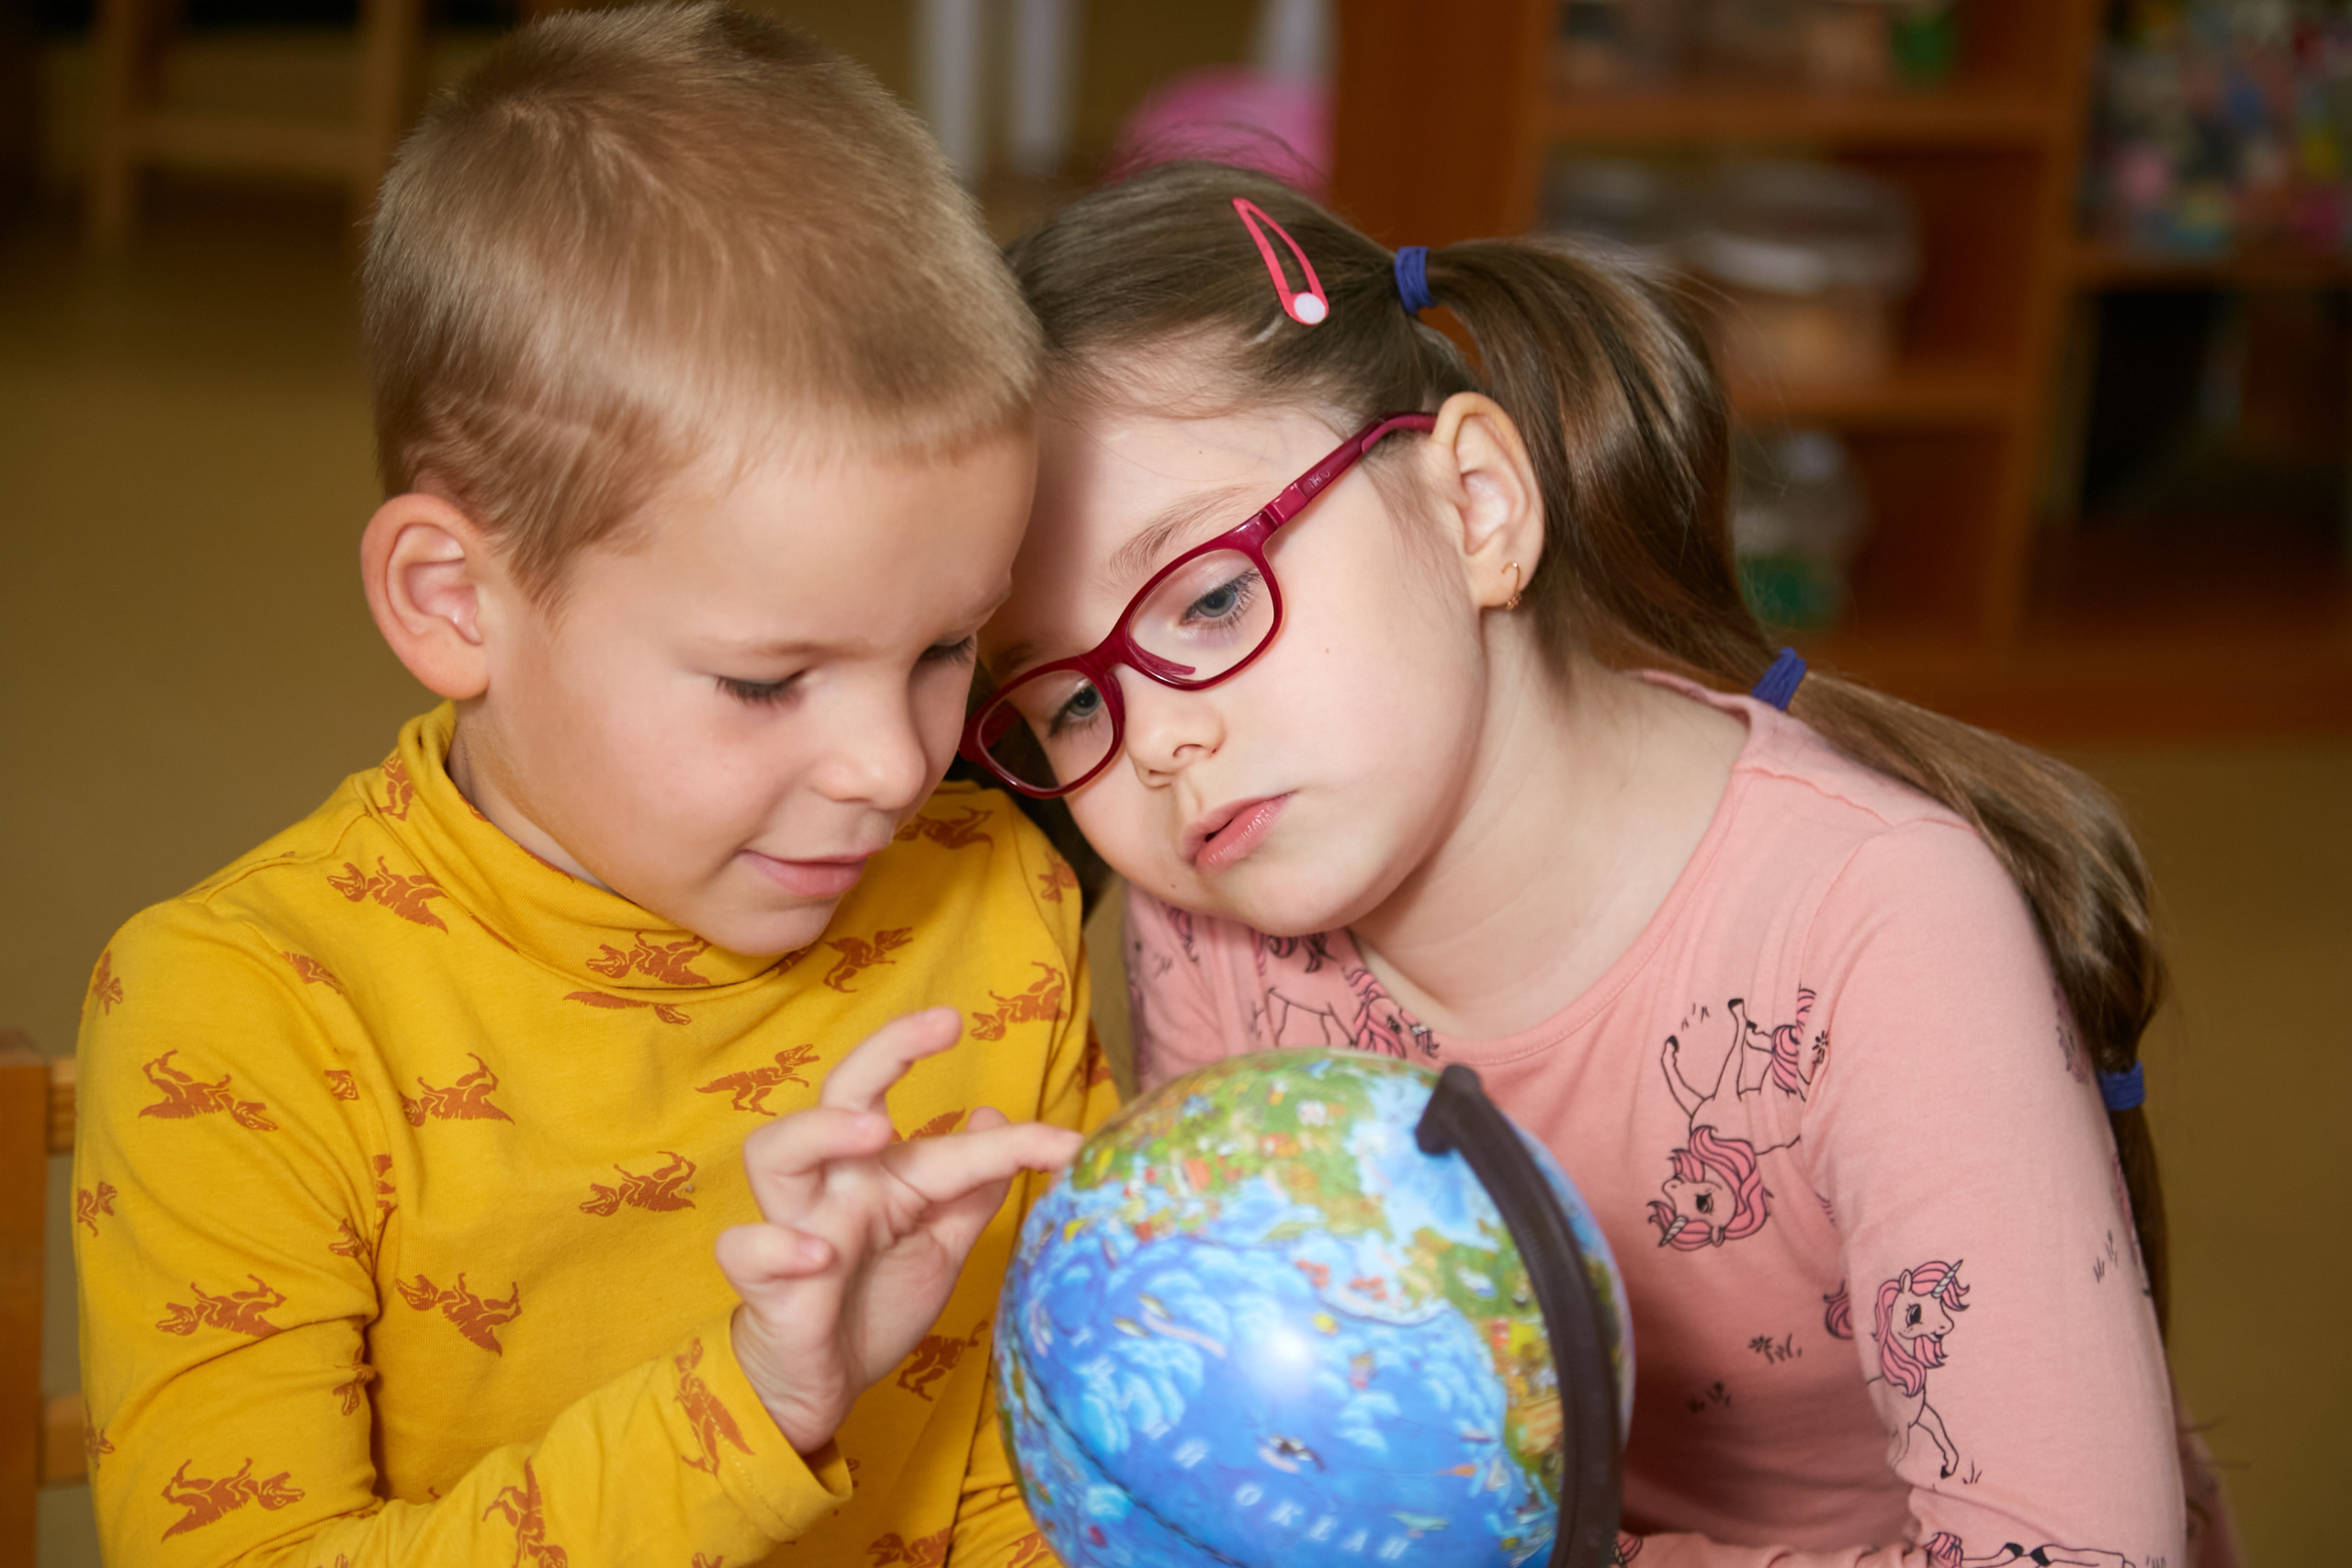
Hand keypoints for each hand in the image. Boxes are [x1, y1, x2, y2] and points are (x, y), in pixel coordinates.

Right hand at [716, 1008, 1082, 1453]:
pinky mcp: (762, 1279)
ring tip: (872, 1134)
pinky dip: (776, 1244)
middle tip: (944, 1022)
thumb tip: (998, 1117)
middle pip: (843, 1091)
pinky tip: (816, 1256)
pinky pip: (745, 1246)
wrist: (822, 1384)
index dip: (1012, 1140)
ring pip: (774, 1151)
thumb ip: (970, 1188)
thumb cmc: (874, 1302)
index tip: (1070, 1146)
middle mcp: (839, 1184)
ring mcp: (795, 1224)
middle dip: (888, 1049)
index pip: (948, 1139)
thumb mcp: (939, 1244)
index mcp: (885, 1174)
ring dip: (819, 1132)